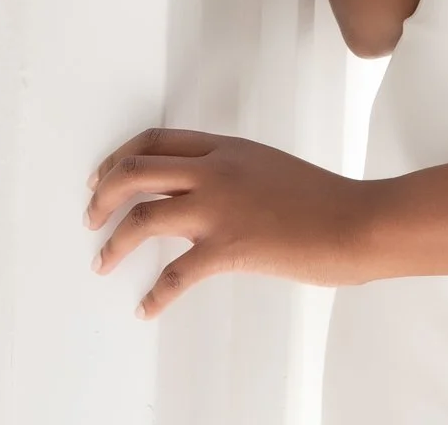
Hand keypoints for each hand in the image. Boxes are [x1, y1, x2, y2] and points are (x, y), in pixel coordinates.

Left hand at [84, 126, 376, 317]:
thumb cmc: (322, 199)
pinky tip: (146, 307)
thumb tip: (199, 195)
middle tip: (90, 217)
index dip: (120, 157)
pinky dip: (155, 294)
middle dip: (103, 194)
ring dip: (115, 242)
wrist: (356, 222)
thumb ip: (231, 174)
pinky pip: (176, 273)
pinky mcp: (229, 247)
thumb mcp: (268, 167)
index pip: (157, 141)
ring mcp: (220, 208)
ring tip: (101, 261)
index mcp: (225, 149)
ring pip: (144, 216)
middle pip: (136, 171)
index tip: (101, 177)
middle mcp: (214, 171)